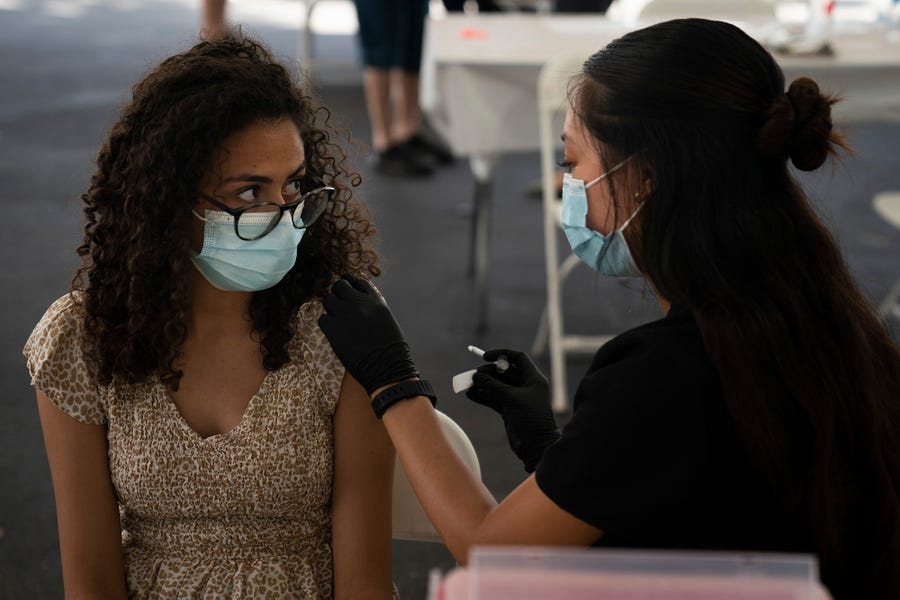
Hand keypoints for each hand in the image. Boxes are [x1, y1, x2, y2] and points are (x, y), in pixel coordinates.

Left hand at [318, 275, 418, 394]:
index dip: (351, 286)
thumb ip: (373, 306)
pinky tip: (335, 332)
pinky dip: (327, 324)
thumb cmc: (391, 349)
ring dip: (331, 308)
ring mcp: (345, 315)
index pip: (358, 282)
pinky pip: (323, 319)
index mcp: (376, 300)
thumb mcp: (386, 319)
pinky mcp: (334, 330)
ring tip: (338, 320)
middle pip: (339, 286)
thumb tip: (359, 300)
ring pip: (328, 300)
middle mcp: (360, 303)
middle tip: (340, 306)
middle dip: (338, 294)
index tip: (348, 292)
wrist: (387, 368)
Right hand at [466, 349, 559, 472]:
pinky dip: (482, 396)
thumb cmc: (530, 419)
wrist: (536, 446)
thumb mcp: (512, 399)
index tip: (485, 356)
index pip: (517, 358)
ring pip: (496, 385)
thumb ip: (494, 386)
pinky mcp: (508, 409)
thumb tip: (477, 375)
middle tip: (474, 375)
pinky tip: (470, 394)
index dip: (502, 354)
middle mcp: (525, 386)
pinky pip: (493, 398)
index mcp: (533, 379)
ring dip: (483, 384)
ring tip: (468, 384)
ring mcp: (516, 398)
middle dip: (488, 372)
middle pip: (504, 372)